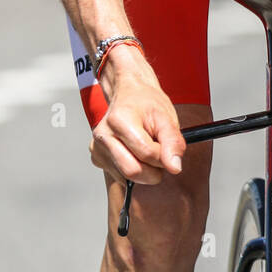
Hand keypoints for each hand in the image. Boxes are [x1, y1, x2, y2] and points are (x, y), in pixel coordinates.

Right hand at [89, 54, 185, 184]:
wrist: (129, 94)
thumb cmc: (146, 103)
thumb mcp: (166, 117)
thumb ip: (173, 142)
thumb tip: (174, 168)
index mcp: (119, 120)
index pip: (146, 153)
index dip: (163, 156)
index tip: (167, 147)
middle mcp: (103, 135)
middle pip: (132, 170)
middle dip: (153, 169)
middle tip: (159, 154)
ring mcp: (97, 148)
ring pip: (126, 177)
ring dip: (144, 171)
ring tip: (147, 149)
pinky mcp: (97, 158)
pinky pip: (120, 176)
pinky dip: (133, 169)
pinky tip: (135, 153)